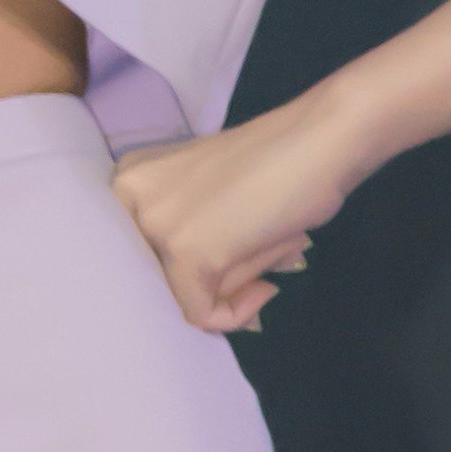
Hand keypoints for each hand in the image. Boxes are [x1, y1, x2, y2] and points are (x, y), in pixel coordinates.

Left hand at [111, 88, 373, 333]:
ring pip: (177, 297)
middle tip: (252, 277)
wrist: (321, 138)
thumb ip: (192, 242)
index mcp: (131, 179)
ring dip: (228, 292)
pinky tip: (266, 287)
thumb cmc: (279, 164)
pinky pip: (201, 313)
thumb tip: (199, 309)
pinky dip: (237, 313)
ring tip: (266, 261)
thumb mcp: (213, 201)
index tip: (227, 272)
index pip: (137, 257)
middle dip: (205, 285)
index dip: (183, 275)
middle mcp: (128, 196)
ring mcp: (154, 224)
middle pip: (153, 279)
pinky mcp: (186, 253)